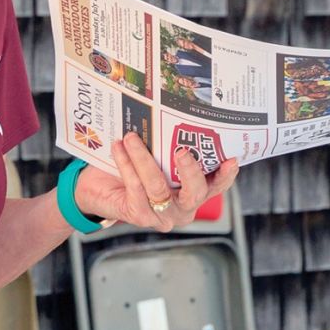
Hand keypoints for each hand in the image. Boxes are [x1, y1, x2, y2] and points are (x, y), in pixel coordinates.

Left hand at [72, 133, 238, 232]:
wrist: (98, 189)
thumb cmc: (132, 169)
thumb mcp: (155, 157)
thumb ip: (167, 146)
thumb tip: (170, 114)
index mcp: (193, 193)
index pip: (215, 186)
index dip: (225, 175)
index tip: (231, 159)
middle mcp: (183, 208)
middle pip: (195, 192)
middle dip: (190, 170)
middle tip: (181, 150)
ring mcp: (163, 215)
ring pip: (158, 187)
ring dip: (144, 159)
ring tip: (132, 137)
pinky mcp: (140, 216)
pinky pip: (135, 187)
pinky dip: (126, 164)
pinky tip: (118, 148)